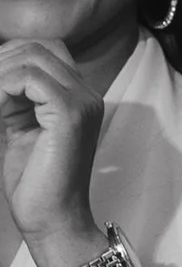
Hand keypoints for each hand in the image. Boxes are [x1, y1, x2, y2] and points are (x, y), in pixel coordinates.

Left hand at [0, 40, 106, 266]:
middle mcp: (87, 94)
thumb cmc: (34, 182)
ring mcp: (82, 102)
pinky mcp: (70, 114)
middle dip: (0, 63)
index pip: (44, 50)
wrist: (52, 220)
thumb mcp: (19, 126)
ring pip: (32, 57)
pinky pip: (29, 79)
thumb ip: (12, 97)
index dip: (8, 58)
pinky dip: (1, 87)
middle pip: (37, 47)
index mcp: (78, 97)